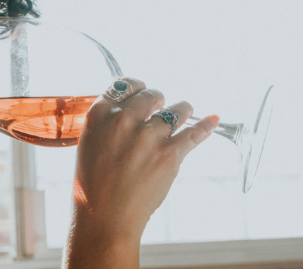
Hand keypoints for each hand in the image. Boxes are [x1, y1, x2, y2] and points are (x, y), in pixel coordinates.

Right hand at [66, 77, 217, 266]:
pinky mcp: (170, 155)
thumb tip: (124, 115)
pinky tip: (213, 120)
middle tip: (161, 105)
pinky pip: (194, 133)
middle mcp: (124, 121)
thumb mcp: (89, 145)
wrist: (105, 216)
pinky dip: (206, 126)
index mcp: (100, 116)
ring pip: (176, 110)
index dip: (136, 86)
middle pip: (151, 95)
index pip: (123, 85)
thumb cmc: (93, 186)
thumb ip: (106, 126)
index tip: (142, 89)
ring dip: (183, 109)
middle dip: (159, 99)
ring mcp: (149, 137)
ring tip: (185, 110)